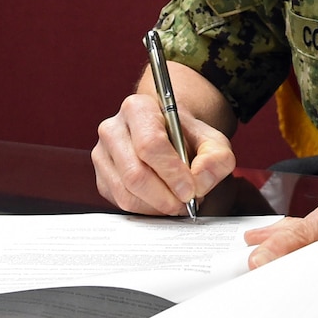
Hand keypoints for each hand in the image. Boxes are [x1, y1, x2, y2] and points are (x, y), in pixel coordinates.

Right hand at [93, 91, 235, 214]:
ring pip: (126, 193)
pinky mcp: (101, 178)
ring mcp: (102, 154)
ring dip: (157, 206)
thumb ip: (216, 158)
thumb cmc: (187, 137)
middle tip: (186, 203)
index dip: (172, 173)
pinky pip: (120, 202)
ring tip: (178, 202)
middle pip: (135, 174)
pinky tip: (162, 201)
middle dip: (165, 196)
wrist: (168, 137)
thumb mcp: (212, 140)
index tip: (190, 190)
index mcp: (138, 108)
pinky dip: (146, 209)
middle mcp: (113, 129)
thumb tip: (199, 182)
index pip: (150, 145)